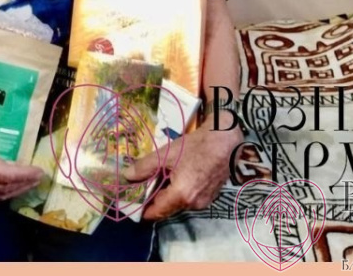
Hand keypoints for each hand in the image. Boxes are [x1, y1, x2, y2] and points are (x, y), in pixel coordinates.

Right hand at [0, 135, 42, 201]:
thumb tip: (5, 162)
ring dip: (16, 191)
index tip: (39, 171)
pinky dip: (3, 193)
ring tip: (29, 184)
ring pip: (0, 196)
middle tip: (38, 178)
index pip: (10, 175)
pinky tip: (9, 187)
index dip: (27, 175)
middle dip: (26, 185)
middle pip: (8, 189)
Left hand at [125, 115, 242, 220]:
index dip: (143, 210)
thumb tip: (127, 176)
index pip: (156, 213)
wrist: (225, 141)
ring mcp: (204, 202)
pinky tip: (176, 177)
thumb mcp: (166, 154)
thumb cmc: (196, 146)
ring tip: (159, 178)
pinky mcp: (210, 197)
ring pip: (178, 204)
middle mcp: (193, 204)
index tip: (132, 203)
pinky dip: (180, 192)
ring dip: (167, 195)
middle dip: (154, 200)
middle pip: (167, 209)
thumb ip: (144, 167)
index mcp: (181, 196)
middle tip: (142, 186)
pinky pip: (189, 199)